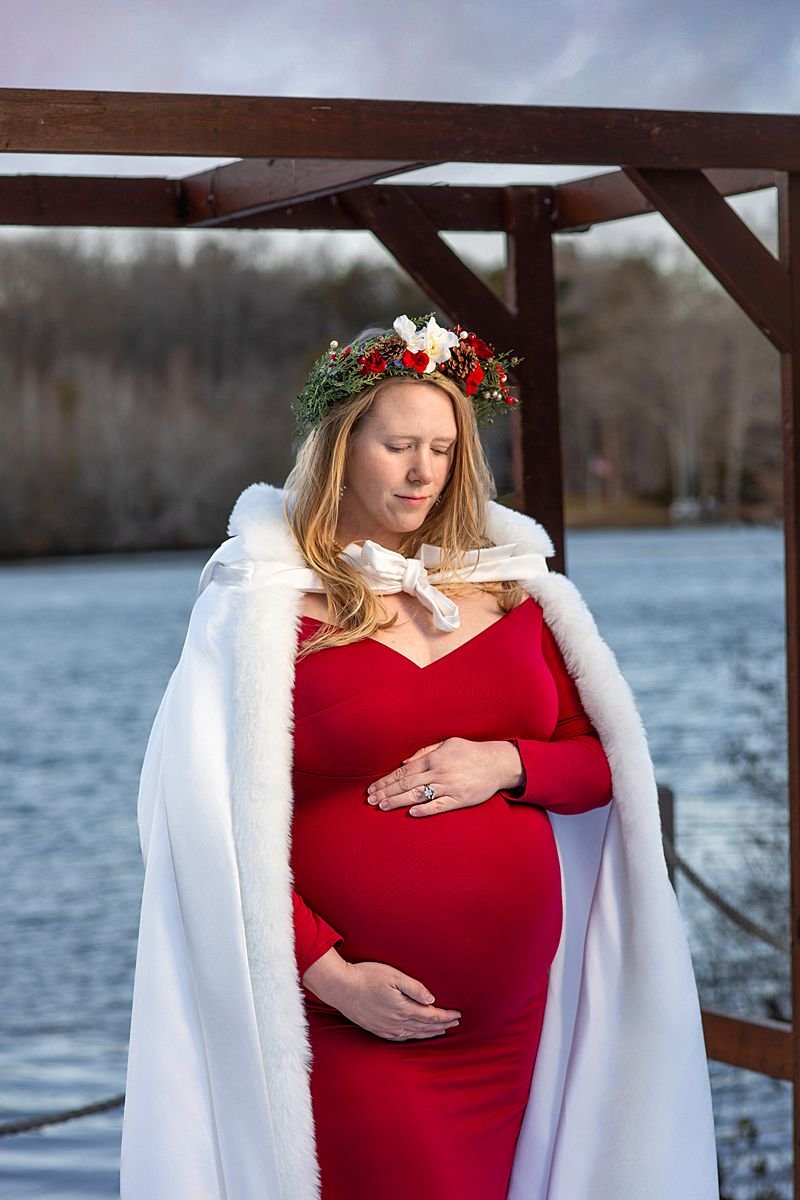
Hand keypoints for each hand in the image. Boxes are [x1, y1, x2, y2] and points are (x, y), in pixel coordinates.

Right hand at [304, 950, 461, 1040]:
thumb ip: (414, 988)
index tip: (458, 1015)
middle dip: (442, 1025)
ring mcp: (385, 1027)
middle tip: (455, 1023)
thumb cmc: (366, 976)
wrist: (340, 987)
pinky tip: (414, 1035)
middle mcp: (396, 1022)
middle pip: (425, 1026)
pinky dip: (412, 1037)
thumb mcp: (393, 975)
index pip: (431, 1015)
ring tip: (440, 1031)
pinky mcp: (376, 1028)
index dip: (446, 1016)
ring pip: (413, 1034)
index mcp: (403, 1008)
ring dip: (429, 1033)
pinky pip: (399, 1038)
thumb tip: (431, 1000)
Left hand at [365, 737, 522, 816]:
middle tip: (370, 800)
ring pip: (418, 795)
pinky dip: (424, 809)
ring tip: (382, 806)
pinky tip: (410, 812)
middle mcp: (439, 772)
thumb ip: (424, 753)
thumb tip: (403, 764)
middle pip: (406, 784)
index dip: (386, 781)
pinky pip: (439, 806)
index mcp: (433, 759)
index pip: (403, 772)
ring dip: (398, 801)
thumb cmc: (469, 752)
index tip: (372, 788)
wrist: (497, 763)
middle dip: (386, 792)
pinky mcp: (460, 799)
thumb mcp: (447, 743)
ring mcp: (449, 787)